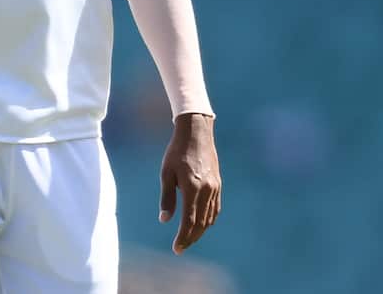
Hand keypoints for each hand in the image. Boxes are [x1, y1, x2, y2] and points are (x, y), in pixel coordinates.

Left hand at [159, 113, 221, 254]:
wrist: (196, 133)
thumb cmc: (176, 152)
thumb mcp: (166, 173)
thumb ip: (167, 197)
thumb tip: (164, 220)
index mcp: (192, 188)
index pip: (189, 220)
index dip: (183, 237)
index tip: (176, 249)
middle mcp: (207, 191)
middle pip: (201, 223)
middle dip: (190, 238)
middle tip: (180, 248)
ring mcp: (215, 188)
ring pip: (209, 218)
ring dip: (200, 231)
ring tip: (188, 239)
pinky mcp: (218, 185)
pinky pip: (215, 208)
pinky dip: (208, 220)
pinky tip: (201, 224)